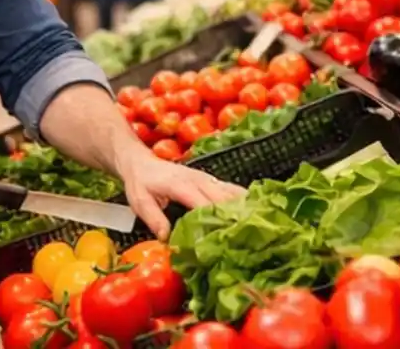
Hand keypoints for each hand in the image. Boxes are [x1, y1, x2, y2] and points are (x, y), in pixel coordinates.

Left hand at [117, 149, 243, 239]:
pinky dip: (244, 201)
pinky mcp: (211, 181)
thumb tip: (167, 238)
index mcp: (181, 185)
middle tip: (253, 237)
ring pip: (233, 192)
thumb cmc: (141, 183)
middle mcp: (199, 180)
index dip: (218, 219)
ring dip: (246, 208)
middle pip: (226, 197)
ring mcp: (207, 179)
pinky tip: (254, 214)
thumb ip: (153, 218)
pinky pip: (232, 190)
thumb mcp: (140, 201)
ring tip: (259, 228)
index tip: (231, 236)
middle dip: (239, 216)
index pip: (204, 203)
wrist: (141, 162)